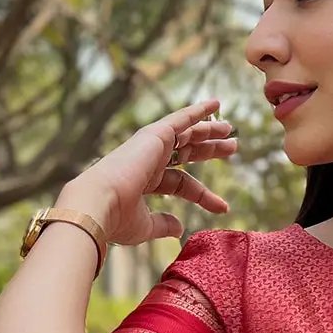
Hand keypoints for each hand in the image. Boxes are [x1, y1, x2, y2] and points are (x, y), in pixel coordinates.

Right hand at [58, 96, 237, 245]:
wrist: (100, 204)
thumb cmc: (117, 219)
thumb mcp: (146, 226)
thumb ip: (163, 224)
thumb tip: (180, 228)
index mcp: (145, 182)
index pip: (182, 184)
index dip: (205, 196)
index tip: (224, 207)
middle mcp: (148, 161)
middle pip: (187, 153)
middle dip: (209, 150)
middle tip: (232, 147)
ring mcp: (151, 146)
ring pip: (187, 134)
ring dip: (209, 130)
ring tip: (230, 129)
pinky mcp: (155, 135)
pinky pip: (181, 118)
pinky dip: (197, 110)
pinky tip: (215, 104)